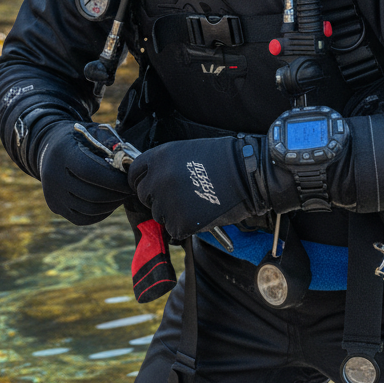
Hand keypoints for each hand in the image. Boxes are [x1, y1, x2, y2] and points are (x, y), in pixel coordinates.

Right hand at [38, 122, 131, 225]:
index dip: (114, 180)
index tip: (130, 181)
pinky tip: (110, 203)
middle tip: (131, 190)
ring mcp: (52, 194)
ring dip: (111, 205)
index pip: (89, 171)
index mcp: (62, 152)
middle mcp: (52, 175)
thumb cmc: (80, 138)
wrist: (50, 146)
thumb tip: (131, 166)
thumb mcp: (94, 132)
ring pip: (89, 210)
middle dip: (117, 195)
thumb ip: (111, 146)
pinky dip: (101, 213)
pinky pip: (82, 219)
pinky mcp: (55, 207)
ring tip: (122, 195)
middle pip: (91, 195)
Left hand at [128, 136, 295, 240]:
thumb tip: (153, 178)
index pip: (134, 174)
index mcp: (158, 158)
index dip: (142, 181)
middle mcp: (158, 179)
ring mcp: (167, 202)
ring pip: (159, 215)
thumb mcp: (186, 151)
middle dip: (158, 198)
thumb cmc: (223, 159)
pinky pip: (175, 230)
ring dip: (173, 213)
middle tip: (179, 197)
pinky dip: (186, 227)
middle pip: (145, 196)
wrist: (248, 174)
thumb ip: (165, 165)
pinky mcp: (180, 222)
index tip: (151, 186)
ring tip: (195, 204)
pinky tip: (201, 215)